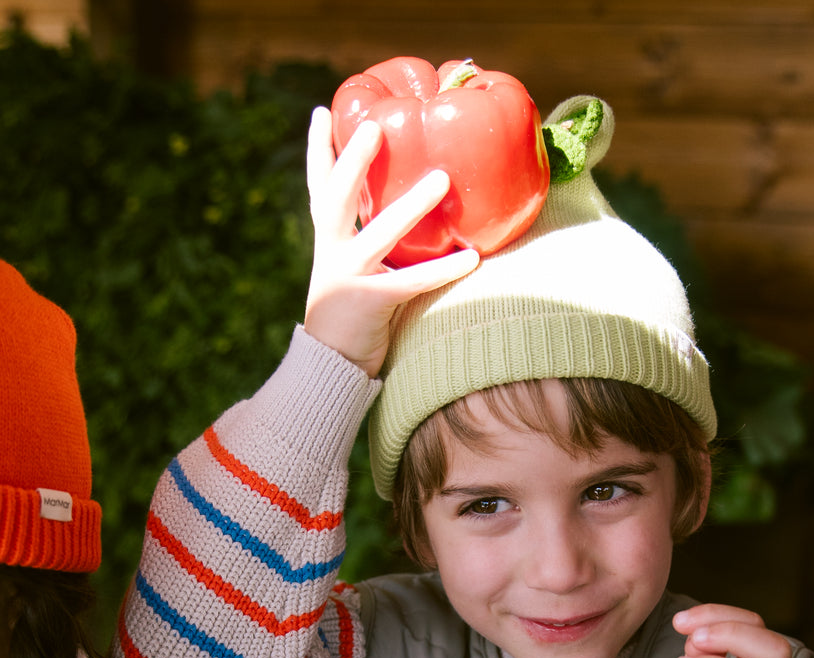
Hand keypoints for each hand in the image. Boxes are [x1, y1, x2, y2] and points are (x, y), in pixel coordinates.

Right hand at [303, 106, 478, 375]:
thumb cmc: (352, 319)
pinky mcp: (370, 305)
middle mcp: (332, 254)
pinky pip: (411, 283)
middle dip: (353, 160)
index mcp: (327, 243)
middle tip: (376, 125)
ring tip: (442, 179)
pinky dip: (444, 270)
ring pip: (378, 234)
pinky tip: (473, 256)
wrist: (330, 368)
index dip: (319, 150)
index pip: (318, 188)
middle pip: (336, 197)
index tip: (323, 112)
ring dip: (411, 206)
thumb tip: (409, 215)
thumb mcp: (351, 273)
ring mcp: (347, 279)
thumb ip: (370, 245)